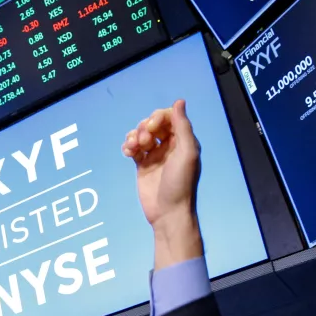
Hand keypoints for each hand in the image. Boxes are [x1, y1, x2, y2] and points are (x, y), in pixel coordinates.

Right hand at [121, 100, 203, 266]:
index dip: (159, 117)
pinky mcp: (143, 166)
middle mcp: (170, 146)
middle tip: (144, 140)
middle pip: (154, 123)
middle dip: (145, 127)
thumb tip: (179, 101)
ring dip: (134, 135)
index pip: (170, 117)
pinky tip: (128, 152)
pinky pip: (133, 148)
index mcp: (184, 141)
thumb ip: (183, 127)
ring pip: (141, 134)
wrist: (167, 213)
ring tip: (133, 148)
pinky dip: (128, 146)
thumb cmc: (181, 184)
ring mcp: (156, 156)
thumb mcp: (187, 153)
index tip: (153, 128)